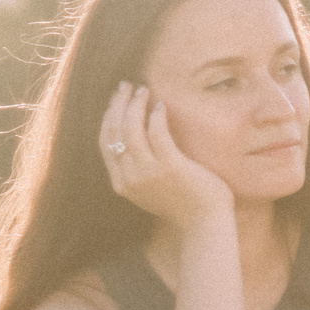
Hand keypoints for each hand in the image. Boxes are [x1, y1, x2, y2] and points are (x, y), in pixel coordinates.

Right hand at [99, 82, 232, 229]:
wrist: (205, 223)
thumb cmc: (184, 203)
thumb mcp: (150, 188)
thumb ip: (138, 168)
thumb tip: (136, 136)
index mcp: (121, 183)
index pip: (105, 142)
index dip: (109, 116)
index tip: (116, 99)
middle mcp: (129, 178)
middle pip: (113, 132)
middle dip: (117, 105)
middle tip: (126, 86)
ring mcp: (148, 173)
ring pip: (130, 130)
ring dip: (135, 105)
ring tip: (143, 90)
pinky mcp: (170, 167)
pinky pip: (157, 134)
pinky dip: (156, 116)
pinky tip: (161, 105)